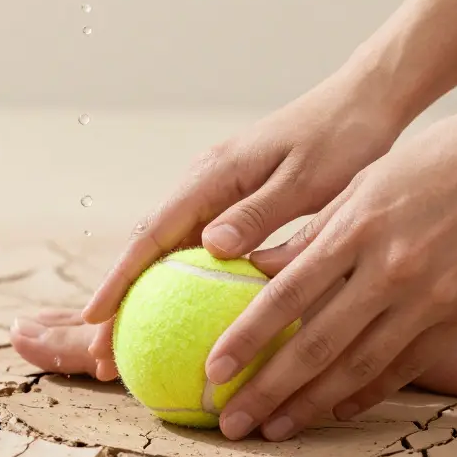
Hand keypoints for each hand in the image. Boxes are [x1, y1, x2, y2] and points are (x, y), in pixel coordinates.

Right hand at [81, 70, 408, 380]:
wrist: (362, 101)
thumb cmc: (343, 138)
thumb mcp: (306, 179)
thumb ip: (259, 212)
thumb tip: (210, 246)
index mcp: (214, 175)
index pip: (152, 235)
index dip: (119, 281)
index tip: (94, 320)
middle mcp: (203, 182)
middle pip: (149, 249)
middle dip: (120, 302)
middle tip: (102, 354)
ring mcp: (215, 190)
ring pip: (166, 250)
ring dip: (144, 297)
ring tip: (129, 346)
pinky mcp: (233, 200)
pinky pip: (193, 246)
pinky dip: (177, 283)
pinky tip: (179, 315)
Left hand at [207, 106, 456, 440]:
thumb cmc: (436, 159)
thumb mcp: (365, 182)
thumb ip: (314, 231)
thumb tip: (256, 269)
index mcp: (357, 228)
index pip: (285, 296)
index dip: (246, 339)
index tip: (213, 371)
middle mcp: (391, 268)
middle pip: (316, 344)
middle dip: (267, 389)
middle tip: (231, 421)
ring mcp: (432, 295)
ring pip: (359, 366)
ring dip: (312, 404)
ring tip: (276, 428)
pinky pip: (407, 364)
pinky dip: (368, 391)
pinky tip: (336, 408)